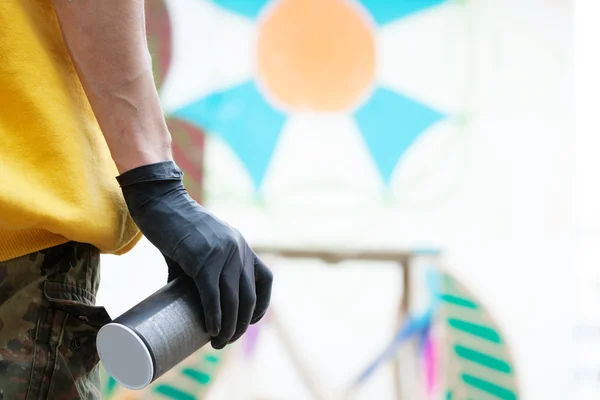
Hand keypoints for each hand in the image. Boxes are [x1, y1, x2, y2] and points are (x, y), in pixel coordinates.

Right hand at [117, 161, 272, 348]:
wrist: (160, 202)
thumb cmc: (175, 227)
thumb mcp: (200, 247)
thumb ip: (200, 271)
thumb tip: (190, 305)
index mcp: (242, 246)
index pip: (266, 280)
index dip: (261, 306)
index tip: (248, 323)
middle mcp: (239, 250)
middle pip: (249, 297)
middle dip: (240, 325)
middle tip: (225, 341)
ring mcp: (222, 253)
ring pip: (233, 299)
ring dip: (228, 327)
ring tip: (217, 343)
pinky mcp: (202, 258)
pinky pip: (213, 293)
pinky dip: (214, 315)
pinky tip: (211, 330)